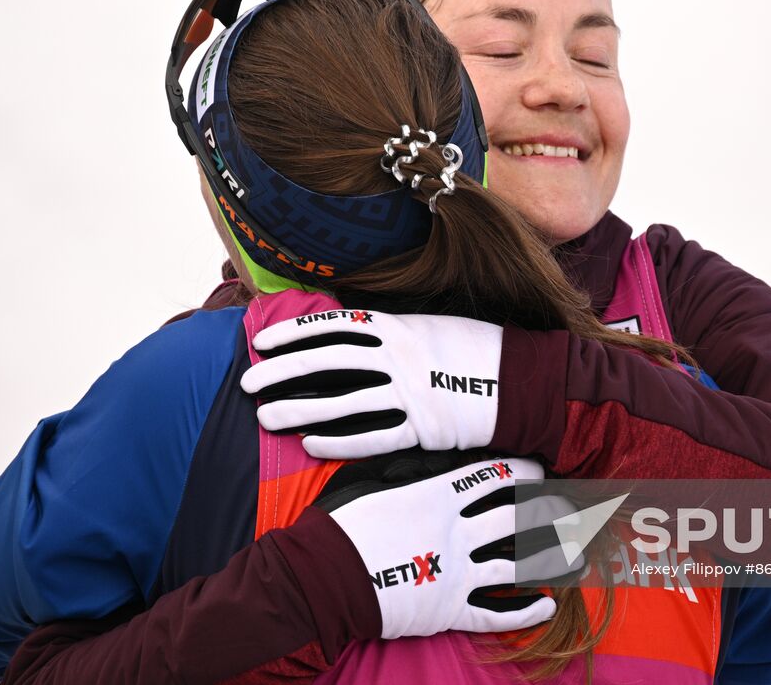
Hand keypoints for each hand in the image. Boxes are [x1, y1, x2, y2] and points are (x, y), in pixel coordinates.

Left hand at [243, 309, 503, 458]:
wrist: (521, 379)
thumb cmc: (477, 349)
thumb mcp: (430, 327)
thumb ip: (391, 334)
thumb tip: (353, 338)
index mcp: (397, 327)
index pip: (331, 328)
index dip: (292, 335)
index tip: (262, 343)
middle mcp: (396, 357)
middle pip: (324, 362)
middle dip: (282, 372)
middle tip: (248, 382)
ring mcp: (408, 393)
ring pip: (340, 401)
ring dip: (299, 409)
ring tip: (266, 416)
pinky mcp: (421, 428)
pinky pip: (371, 437)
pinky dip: (338, 441)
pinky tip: (311, 444)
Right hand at [314, 455, 563, 638]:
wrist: (320, 578)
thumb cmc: (341, 524)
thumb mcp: (374, 481)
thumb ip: (410, 470)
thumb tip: (434, 457)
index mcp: (438, 495)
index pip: (495, 477)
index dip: (524, 472)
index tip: (539, 471)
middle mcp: (457, 532)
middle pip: (518, 518)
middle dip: (549, 512)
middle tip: (568, 509)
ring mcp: (457, 572)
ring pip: (519, 566)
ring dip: (551, 561)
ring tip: (576, 557)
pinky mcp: (449, 610)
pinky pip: (497, 613)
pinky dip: (525, 612)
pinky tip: (547, 606)